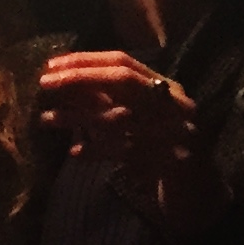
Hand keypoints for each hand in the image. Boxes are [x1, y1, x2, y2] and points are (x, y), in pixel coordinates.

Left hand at [36, 53, 228, 236]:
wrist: (199, 184)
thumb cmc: (160, 143)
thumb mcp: (137, 114)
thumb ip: (106, 98)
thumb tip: (61, 80)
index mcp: (166, 87)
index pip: (123, 62)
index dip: (86, 60)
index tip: (51, 64)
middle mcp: (174, 103)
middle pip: (124, 81)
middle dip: (81, 78)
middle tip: (44, 83)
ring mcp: (176, 130)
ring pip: (121, 116)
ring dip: (79, 117)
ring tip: (45, 119)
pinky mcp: (172, 160)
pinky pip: (126, 152)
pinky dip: (98, 150)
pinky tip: (74, 151)